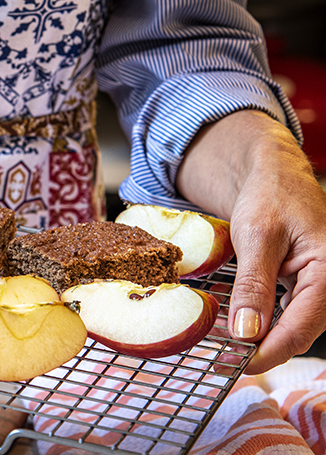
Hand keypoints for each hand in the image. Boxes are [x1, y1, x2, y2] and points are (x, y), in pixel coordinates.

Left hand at [176, 109, 325, 373]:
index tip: (238, 364)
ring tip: (226, 349)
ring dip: (263, 338)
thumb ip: (254, 285)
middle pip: (299, 331)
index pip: (302, 328)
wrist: (275, 176)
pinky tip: (239, 327)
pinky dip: (264, 322)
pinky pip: (289, 314)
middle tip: (224, 361)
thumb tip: (247, 332)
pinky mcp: (306, 287)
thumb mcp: (257, 236)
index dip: (270, 351)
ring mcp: (320, 286)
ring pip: (294, 326)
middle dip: (264, 349)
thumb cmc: (270, 197)